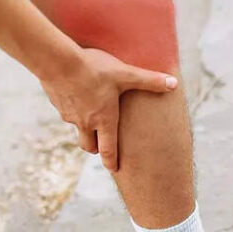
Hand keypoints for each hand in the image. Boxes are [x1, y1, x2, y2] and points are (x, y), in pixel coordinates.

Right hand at [41, 48, 176, 170]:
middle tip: (102, 146)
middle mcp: (86, 123)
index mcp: (104, 120)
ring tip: (90, 116)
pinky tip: (76, 95)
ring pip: (78, 129)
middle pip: (89, 146)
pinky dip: (73, 110)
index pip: (108, 150)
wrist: (59, 62)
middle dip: (96, 148)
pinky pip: (67, 113)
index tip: (114, 169)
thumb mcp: (125, 74)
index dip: (112, 162)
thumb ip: (149, 80)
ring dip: (85, 128)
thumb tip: (174, 84)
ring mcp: (70, 116)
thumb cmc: (94, 69)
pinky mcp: (58, 105)